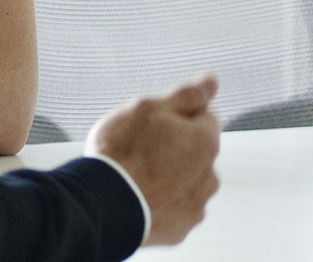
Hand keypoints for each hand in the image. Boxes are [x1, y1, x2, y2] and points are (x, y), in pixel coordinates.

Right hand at [88, 74, 219, 245]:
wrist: (101, 203)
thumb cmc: (121, 153)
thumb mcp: (148, 108)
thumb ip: (186, 95)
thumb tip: (211, 82)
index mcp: (205, 142)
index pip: (204, 118)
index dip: (177, 118)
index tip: (153, 125)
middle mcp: (209, 175)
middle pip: (196, 154)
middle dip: (176, 150)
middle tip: (140, 150)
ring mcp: (195, 205)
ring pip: (187, 184)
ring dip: (170, 179)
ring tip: (136, 177)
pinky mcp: (180, 229)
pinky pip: (174, 210)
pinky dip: (161, 204)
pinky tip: (138, 198)